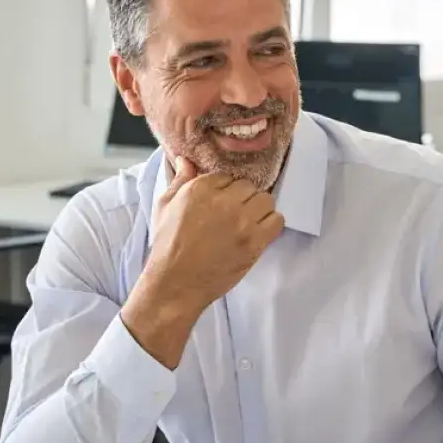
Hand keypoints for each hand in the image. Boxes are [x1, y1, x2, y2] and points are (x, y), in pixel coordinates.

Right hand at [121, 157, 284, 367]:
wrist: (176, 283)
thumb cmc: (167, 245)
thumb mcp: (165, 206)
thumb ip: (180, 180)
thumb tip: (186, 160)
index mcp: (200, 188)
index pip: (228, 176)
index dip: (226, 190)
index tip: (222, 203)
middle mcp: (224, 201)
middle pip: (249, 187)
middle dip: (243, 199)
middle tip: (235, 215)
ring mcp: (242, 221)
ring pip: (266, 200)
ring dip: (259, 210)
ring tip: (248, 222)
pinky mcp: (254, 241)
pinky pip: (277, 221)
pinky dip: (270, 225)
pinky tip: (258, 233)